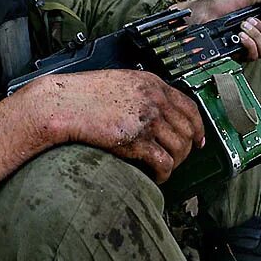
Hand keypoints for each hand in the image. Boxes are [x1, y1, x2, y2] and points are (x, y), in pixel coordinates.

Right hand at [33, 70, 204, 183]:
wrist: (61, 104)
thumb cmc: (82, 96)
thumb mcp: (119, 83)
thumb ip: (141, 94)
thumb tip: (155, 113)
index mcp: (151, 84)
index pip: (189, 106)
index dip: (198, 126)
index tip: (199, 139)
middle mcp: (153, 99)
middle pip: (188, 129)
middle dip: (187, 148)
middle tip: (180, 159)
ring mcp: (147, 119)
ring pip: (180, 147)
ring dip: (175, 162)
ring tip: (164, 169)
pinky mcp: (136, 140)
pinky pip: (163, 162)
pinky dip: (163, 173)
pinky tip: (156, 176)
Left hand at [171, 0, 260, 59]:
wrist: (208, 12)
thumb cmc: (226, 4)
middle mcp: (260, 38)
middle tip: (253, 20)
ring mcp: (251, 47)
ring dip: (256, 36)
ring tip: (243, 25)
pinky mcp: (240, 54)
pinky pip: (252, 56)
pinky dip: (248, 44)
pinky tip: (240, 35)